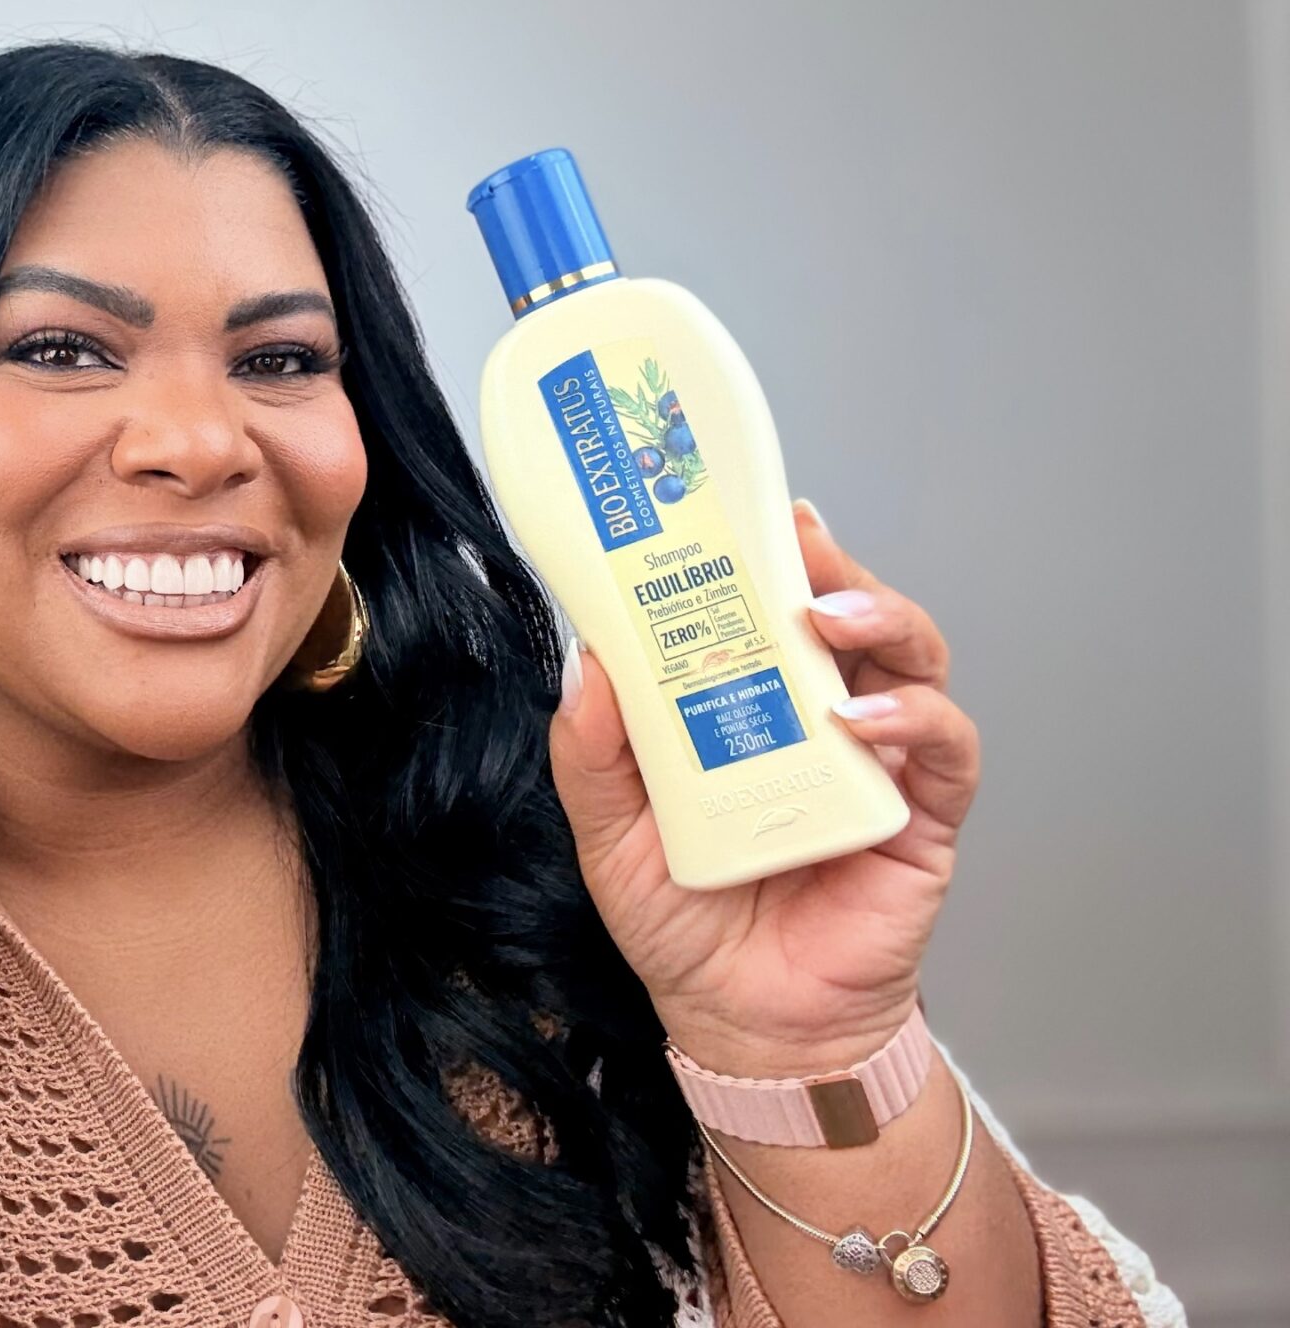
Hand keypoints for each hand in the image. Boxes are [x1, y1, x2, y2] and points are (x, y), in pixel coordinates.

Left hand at [549, 499, 979, 1076]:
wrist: (742, 1025)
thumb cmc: (685, 924)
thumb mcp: (610, 833)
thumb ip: (593, 754)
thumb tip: (589, 664)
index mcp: (750, 704)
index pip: (766, 607)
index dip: (761, 553)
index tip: (736, 508)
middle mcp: (823, 717)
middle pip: (848, 609)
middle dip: (825, 564)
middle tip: (791, 542)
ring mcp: (881, 761)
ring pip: (910, 656)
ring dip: (875, 620)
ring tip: (823, 619)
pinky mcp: (924, 816)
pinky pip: (943, 747)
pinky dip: (913, 720)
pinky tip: (865, 720)